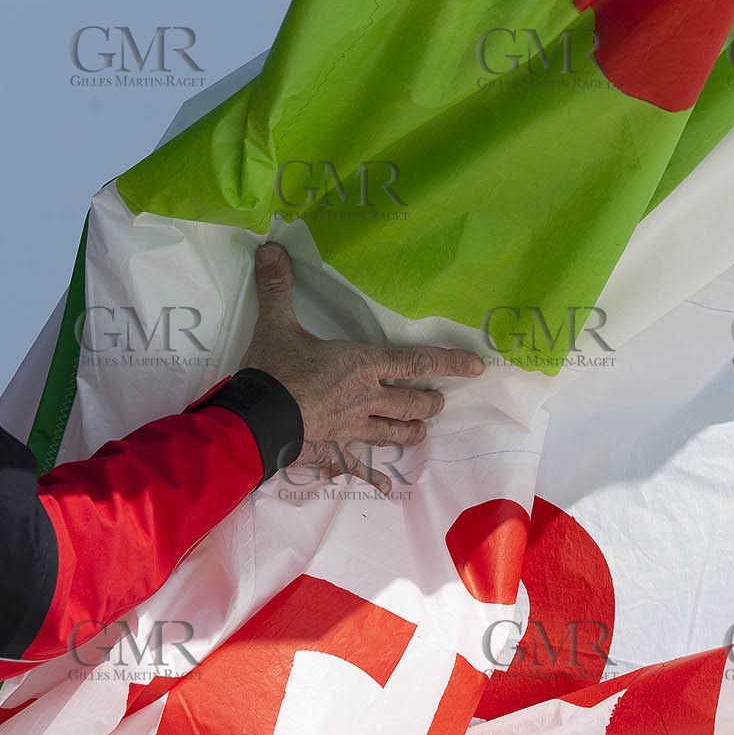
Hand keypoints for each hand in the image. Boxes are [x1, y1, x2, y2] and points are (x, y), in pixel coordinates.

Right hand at [240, 242, 483, 494]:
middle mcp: (367, 398)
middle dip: (430, 403)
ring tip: (421, 431)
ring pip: (395, 433)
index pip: (416, 362)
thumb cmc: (273, 371)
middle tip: (438, 402)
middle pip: (413, 404)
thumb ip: (277, 287)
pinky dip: (375, 476)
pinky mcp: (335, 450)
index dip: (449, 363)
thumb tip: (271, 247)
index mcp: (362, 365)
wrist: (256, 419)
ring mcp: (353, 428)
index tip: (476, 368)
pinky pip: (361, 466)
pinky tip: (389, 488)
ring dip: (412, 432)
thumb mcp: (276, 324)